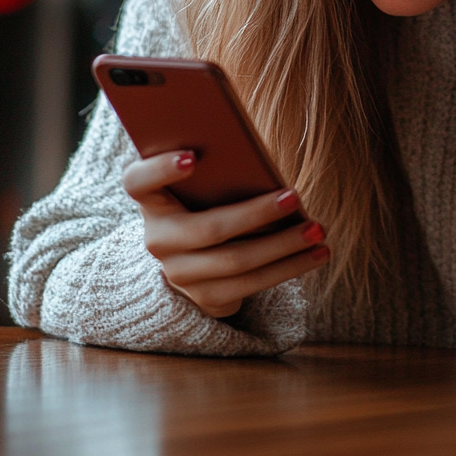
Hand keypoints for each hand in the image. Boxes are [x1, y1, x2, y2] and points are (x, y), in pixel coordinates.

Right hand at [122, 151, 328, 317]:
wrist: (196, 254)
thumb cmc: (207, 197)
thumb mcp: (202, 181)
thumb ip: (217, 167)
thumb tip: (260, 160)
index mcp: (151, 200)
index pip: (138, 181)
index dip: (161, 169)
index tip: (193, 157)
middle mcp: (157, 240)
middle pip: (208, 228)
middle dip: (257, 213)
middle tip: (295, 197)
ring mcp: (179, 274)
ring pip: (237, 262)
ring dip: (284, 247)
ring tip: (317, 230)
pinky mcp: (205, 297)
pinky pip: (252, 285)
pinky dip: (289, 268)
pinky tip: (317, 253)